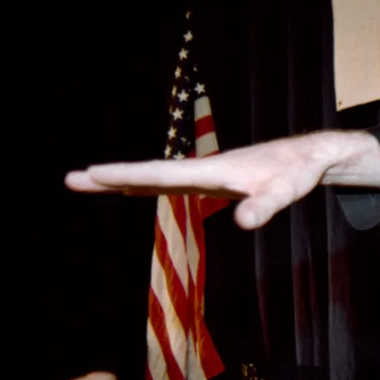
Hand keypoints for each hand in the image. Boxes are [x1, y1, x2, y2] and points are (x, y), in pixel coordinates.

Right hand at [65, 130, 379, 229]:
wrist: (310, 156)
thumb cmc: (298, 174)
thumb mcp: (285, 192)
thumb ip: (266, 206)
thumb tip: (244, 223)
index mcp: (213, 171)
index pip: (161, 174)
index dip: (126, 174)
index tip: (92, 172)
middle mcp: (203, 170)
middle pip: (149, 174)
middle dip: (110, 177)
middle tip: (69, 179)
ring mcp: (206, 175)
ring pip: (156, 177)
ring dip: (122, 180)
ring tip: (86, 182)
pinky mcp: (213, 182)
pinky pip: (169, 183)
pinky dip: (144, 184)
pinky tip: (132, 190)